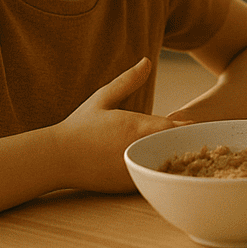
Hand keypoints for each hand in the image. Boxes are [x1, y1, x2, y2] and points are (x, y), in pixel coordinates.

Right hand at [54, 58, 189, 192]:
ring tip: (179, 153)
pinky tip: (159, 167)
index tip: (191, 122)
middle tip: (190, 138)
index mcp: (138, 127)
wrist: (56, 159)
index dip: (186, 125)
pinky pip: (152, 179)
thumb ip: (128, 80)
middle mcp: (139, 150)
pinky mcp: (127, 187)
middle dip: (183, 142)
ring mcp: (134, 171)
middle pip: (176, 148)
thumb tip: (147, 60)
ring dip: (173, 159)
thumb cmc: (79, 126)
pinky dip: (158, 172)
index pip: (177, 127)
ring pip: (166, 166)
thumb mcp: (103, 97)